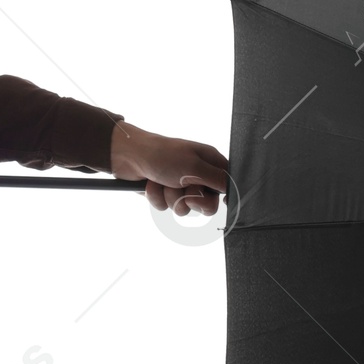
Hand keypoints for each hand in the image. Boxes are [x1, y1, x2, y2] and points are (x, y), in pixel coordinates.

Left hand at [109, 121, 226, 215]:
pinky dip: (157, 197)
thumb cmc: (163, 155)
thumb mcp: (194, 167)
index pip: (226, 186)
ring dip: (171, 197)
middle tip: (183, 187)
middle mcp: (196, 175)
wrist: (130, 156)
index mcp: (209, 163)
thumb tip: (233, 189)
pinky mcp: (164, 192)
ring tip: (164, 181)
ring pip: (183, 208)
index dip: (220, 196)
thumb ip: (217, 179)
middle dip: (191, 199)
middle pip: (206, 203)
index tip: (213, 198)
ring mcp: (179, 185)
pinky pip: (165, 207)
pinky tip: (152, 184)